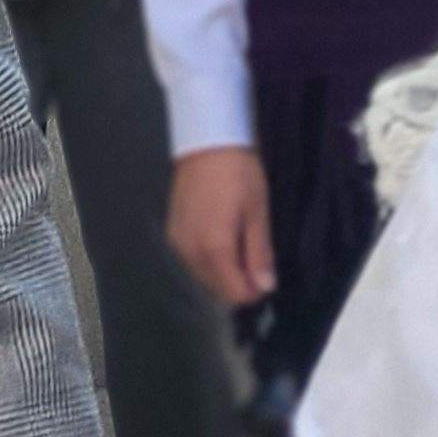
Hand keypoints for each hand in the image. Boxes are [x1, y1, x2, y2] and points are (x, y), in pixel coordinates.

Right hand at [168, 146, 276, 308]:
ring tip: (238, 241)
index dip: (255, 290)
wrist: (206, 142)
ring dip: (223, 272)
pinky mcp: (171, 235)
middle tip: (254, 255)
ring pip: (204, 278)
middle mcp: (190, 253)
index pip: (234, 294)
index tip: (265, 274)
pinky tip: (219, 237)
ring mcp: (177, 245)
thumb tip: (265, 286)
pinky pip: (192, 262)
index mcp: (214, 249)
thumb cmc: (237, 173)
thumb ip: (259, 253)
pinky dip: (208, 260)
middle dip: (238, 281)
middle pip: (217, 290)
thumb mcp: (257, 212)